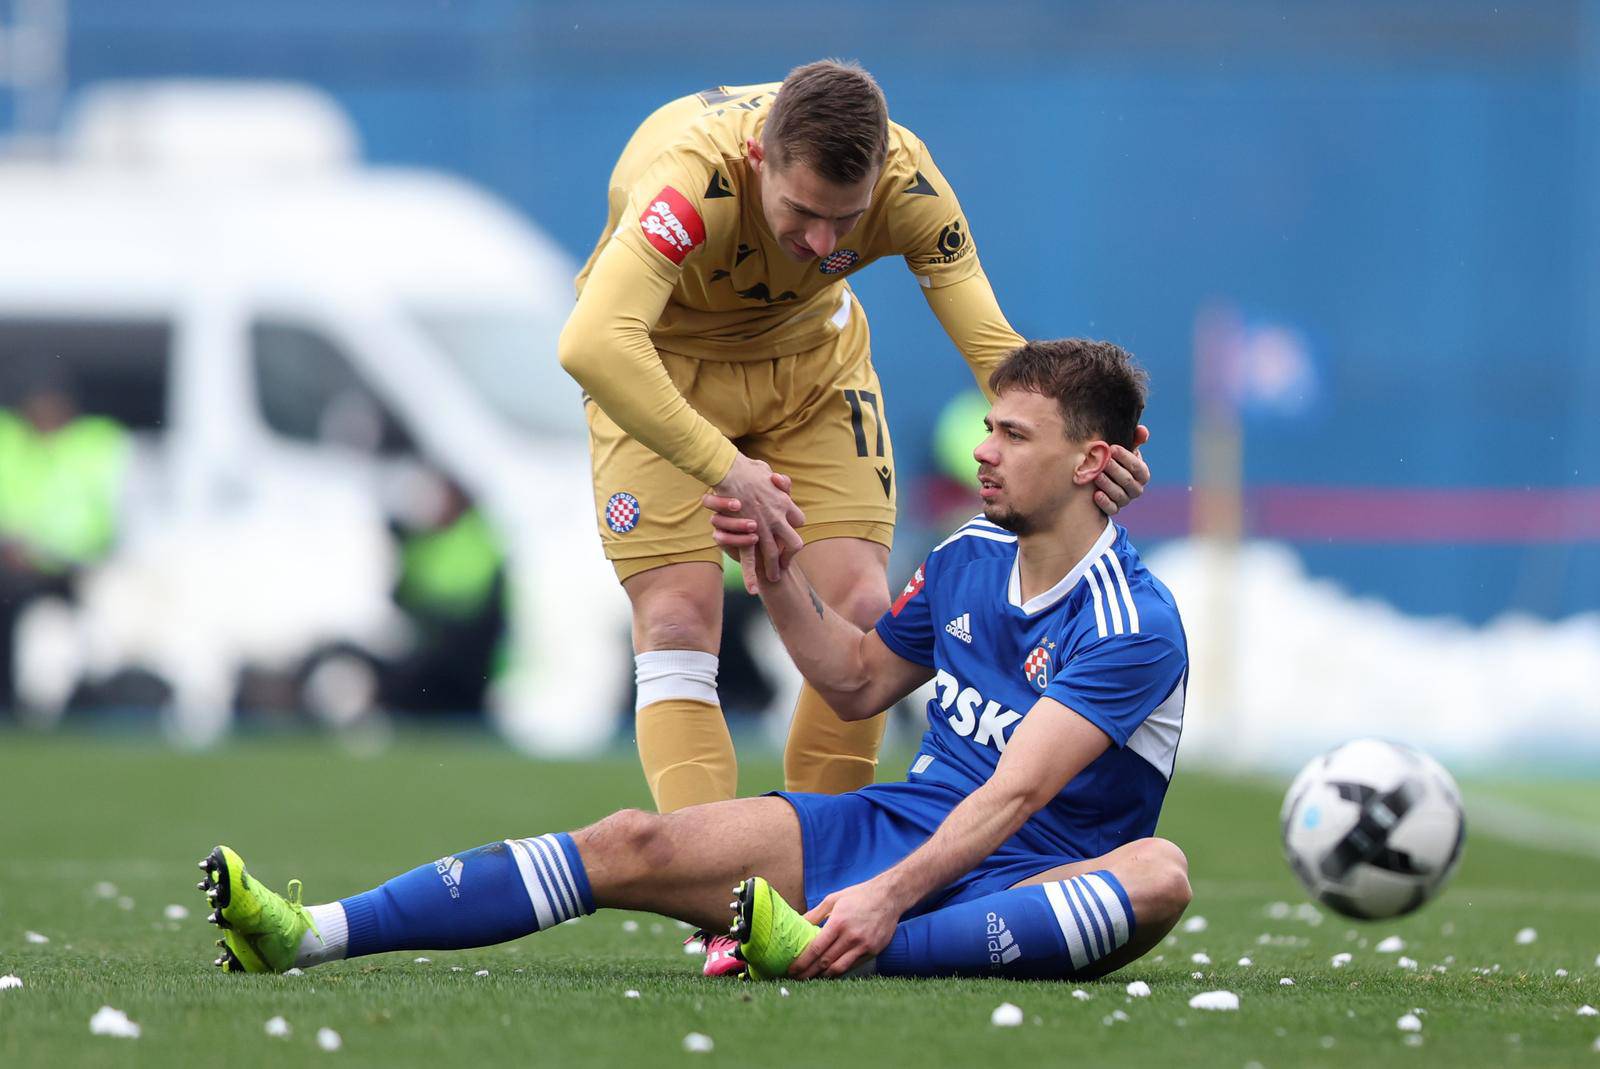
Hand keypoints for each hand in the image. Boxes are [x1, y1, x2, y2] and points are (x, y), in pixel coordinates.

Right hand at [708, 456, 802, 583]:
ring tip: (773, 578)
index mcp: (785, 503)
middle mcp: (778, 518)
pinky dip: (751, 576)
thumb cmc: (746, 468)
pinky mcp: (747, 534)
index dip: (793, 527)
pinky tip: (753, 590)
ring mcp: (764, 528)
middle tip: (785, 564)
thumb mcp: (766, 470)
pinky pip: (750, 559)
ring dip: (774, 568)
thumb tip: (779, 480)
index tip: (789, 532)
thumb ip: (775, 479)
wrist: (731, 471)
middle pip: (794, 543)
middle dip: (789, 555)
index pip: (798, 520)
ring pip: (774, 555)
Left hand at [790, 877, 904, 979]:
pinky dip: (839, 971)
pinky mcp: (873, 951)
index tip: (791, 969)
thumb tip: (797, 923)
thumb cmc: (859, 896)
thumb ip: (815, 914)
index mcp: (838, 922)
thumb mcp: (834, 899)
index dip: (802, 962)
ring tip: (810, 978)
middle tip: (796, 978)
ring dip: (822, 976)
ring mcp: (863, 945)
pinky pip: (852, 966)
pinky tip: (829, 973)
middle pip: (825, 962)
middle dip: (808, 972)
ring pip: (838, 968)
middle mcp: (851, 936)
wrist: (889, 896)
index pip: (816, 948)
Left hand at [1095, 424, 1151, 516]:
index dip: (1126, 457)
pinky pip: (1111, 509)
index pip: (1138, 467)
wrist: (1103, 478)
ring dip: (1107, 484)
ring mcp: (1125, 500)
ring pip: (1119, 495)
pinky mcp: (1114, 509)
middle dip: (1115, 470)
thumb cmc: (1116, 460)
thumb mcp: (1126, 449)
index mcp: (1142, 474)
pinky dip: (1104, 502)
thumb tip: (1142, 431)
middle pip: (1127, 481)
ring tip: (1096, 475)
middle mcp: (1136, 488)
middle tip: (1102, 460)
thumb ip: (1135, 439)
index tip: (1112, 448)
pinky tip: (1095, 494)